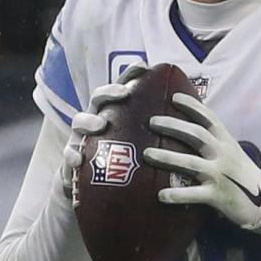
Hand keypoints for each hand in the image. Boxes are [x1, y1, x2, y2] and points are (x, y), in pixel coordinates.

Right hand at [62, 63, 146, 203]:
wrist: (93, 194)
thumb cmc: (122, 168)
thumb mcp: (141, 151)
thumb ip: (158, 138)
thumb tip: (192, 129)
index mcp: (114, 115)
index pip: (120, 89)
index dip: (129, 75)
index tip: (143, 66)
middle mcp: (95, 120)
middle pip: (98, 98)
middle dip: (109, 92)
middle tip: (124, 94)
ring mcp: (80, 138)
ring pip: (79, 121)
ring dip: (89, 120)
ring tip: (101, 124)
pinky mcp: (71, 158)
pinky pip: (68, 155)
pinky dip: (71, 156)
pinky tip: (78, 160)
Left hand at [146, 93, 260, 234]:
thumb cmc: (244, 177)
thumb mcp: (233, 154)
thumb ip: (215, 144)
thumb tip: (190, 133)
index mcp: (226, 142)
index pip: (209, 118)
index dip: (192, 106)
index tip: (174, 97)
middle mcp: (223, 155)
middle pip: (195, 135)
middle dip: (172, 126)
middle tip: (152, 122)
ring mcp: (220, 175)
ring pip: (190, 163)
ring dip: (167, 157)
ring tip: (147, 154)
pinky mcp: (218, 196)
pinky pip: (193, 194)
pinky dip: (176, 195)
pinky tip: (160, 195)